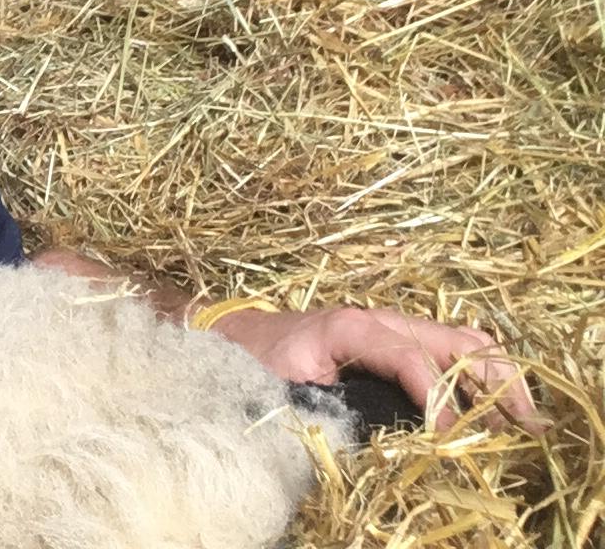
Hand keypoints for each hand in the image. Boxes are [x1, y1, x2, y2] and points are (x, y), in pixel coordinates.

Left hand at [213, 305, 543, 432]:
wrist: (235, 336)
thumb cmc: (254, 362)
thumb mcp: (282, 390)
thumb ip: (325, 410)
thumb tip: (373, 439)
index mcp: (350, 328)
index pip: (409, 358)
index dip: (434, 399)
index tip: (447, 440)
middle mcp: (378, 320)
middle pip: (454, 340)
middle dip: (493, 381)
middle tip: (523, 426)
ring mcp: (390, 327)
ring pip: (460, 341)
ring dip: (496, 377)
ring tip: (524, 419)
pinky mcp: (392, 342)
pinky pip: (447, 350)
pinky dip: (479, 375)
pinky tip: (496, 407)